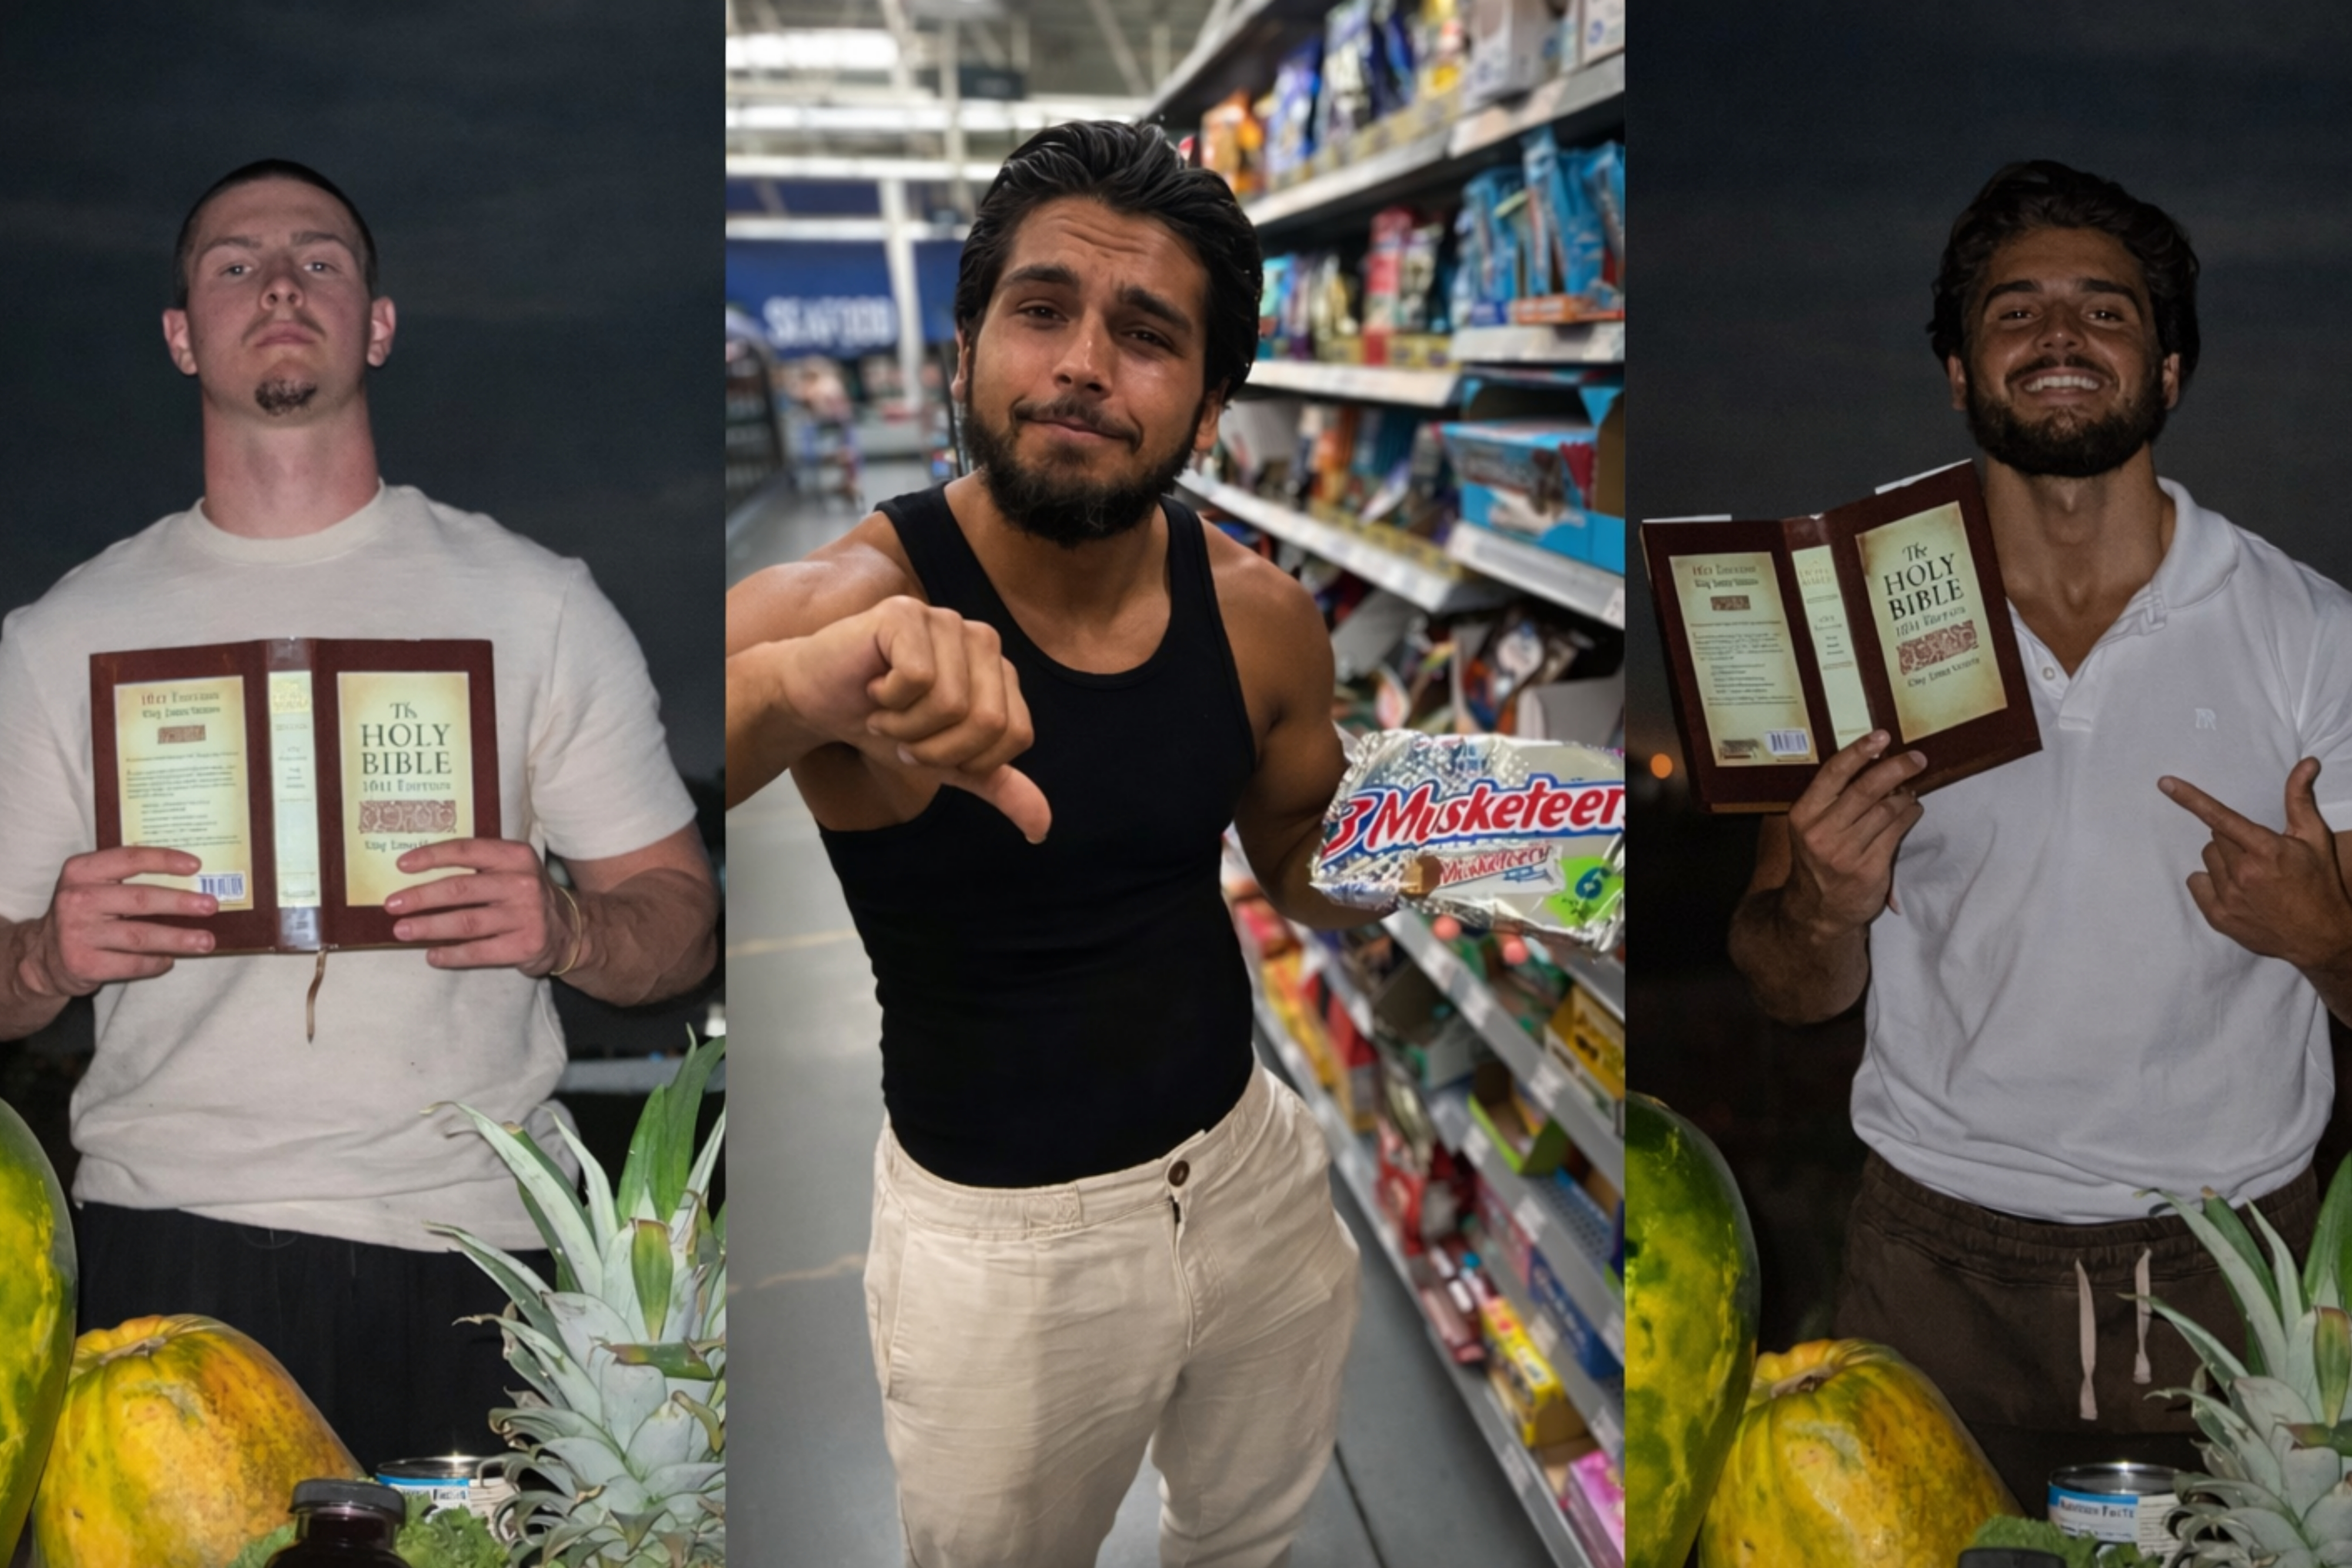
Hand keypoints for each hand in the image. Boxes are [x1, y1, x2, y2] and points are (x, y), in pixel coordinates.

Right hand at [15, 846, 217, 996]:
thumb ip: (127, 877)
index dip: (164, 860)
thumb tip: (191, 877)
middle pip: (140, 899)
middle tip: (210, 905)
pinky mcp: (83, 964)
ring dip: (179, 939)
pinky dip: (157, 962)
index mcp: (80, 871)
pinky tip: (170, 960)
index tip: (196, 865)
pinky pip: (133, 963)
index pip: (129, 858)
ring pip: (141, 936)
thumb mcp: (95, 886)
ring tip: (206, 941)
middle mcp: (76, 900)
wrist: (44, 956)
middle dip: (181, 903)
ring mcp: (77, 933)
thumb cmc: (85, 914)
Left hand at [385, 838, 574, 973]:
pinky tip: (432, 955)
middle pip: (461, 889)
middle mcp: (522, 883)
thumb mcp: (510, 868)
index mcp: (515, 856)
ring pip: (467, 922)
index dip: (431, 856)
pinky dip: (451, 954)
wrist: (569, 929)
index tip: (401, 865)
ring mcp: (526, 916)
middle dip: (421, 897)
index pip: (467, 850)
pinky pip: (479, 951)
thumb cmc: (524, 895)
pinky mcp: (525, 945)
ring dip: (429, 927)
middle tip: (392, 905)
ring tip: (402, 931)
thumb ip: (476, 865)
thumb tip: (417, 872)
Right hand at [774, 596, 1049, 841]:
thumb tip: (1041, 827)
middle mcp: (982, 640)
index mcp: (1001, 672)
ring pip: (951, 703)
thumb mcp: (946, 764)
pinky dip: (888, 701)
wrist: (816, 701)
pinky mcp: (907, 613)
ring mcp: (946, 621)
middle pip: (987, 721)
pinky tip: (872, 687)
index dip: (966, 760)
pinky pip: (917, 679)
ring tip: (884, 712)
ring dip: (906, 727)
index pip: (1015, 735)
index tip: (927, 747)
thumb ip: (995, 784)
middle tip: (900, 734)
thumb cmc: (883, 725)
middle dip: (935, 748)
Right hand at [1781, 731, 1927, 936]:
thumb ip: (1835, 799)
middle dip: (1896, 768)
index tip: (1882, 736)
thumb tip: (1875, 763)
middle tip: (1917, 758)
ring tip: (1910, 792)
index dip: (1860, 751)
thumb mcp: (1813, 827)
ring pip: (1887, 810)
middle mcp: (1822, 832)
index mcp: (1804, 815)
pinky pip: (1897, 832)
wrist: (1817, 909)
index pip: (1834, 773)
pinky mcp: (1869, 869)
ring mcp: (1846, 853)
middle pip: (1866, 789)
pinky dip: (1909, 816)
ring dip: (1905, 796)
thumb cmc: (1818, 859)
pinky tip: (1912, 811)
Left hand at [2161, 759, 2351, 967]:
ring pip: (2208, 860)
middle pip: (2215, 838)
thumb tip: (2306, 762)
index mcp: (2266, 850)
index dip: (2191, 798)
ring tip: (2252, 875)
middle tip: (2258, 854)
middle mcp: (2243, 873)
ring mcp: (2229, 897)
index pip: (2220, 817)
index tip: (2165, 783)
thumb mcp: (2314, 839)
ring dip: (2224, 862)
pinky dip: (2211, 883)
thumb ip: (2300, 799)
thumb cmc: (2319, 883)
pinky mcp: (2219, 917)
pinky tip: (2237, 891)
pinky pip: (2196, 883)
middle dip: (2233, 840)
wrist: (2321, 936)